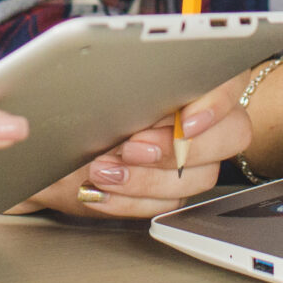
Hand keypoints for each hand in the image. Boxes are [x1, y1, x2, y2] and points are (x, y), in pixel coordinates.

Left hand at [19, 72, 251, 221]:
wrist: (50, 146)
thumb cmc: (76, 106)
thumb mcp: (89, 86)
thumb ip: (120, 82)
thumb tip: (129, 86)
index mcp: (192, 78)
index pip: (232, 80)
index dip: (217, 102)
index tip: (184, 122)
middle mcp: (202, 118)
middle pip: (231, 134)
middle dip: (180, 147)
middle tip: (134, 147)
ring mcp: (193, 159)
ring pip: (199, 177)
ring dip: (147, 177)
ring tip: (102, 169)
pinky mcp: (173, 191)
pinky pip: (167, 205)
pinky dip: (129, 200)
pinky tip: (98, 191)